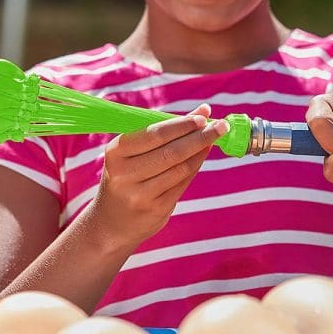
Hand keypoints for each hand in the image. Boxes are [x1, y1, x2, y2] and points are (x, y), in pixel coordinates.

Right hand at [91, 104, 227, 248]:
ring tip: (216, 137)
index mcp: (116, 152)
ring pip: (181, 168)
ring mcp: (140, 195)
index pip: (155, 134)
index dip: (182, 125)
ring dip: (202, 150)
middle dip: (200, 136)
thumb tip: (203, 110)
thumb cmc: (127, 175)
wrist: (111, 222)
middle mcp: (125, 174)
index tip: (203, 117)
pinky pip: (183, 182)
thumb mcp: (133, 151)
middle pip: (171, 152)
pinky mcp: (156, 210)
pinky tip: (203, 153)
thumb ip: (166, 129)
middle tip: (221, 125)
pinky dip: (196, 165)